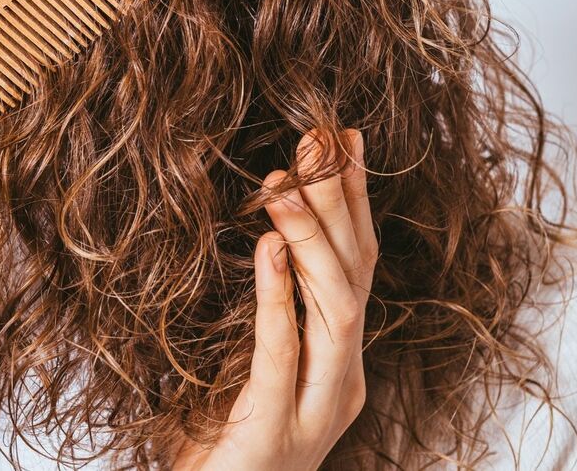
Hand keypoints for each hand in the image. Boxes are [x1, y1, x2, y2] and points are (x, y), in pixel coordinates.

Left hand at [175, 129, 376, 470]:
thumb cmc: (218, 443)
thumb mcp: (249, 365)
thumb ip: (268, 311)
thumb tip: (264, 232)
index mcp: (339, 364)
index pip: (357, 267)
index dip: (355, 202)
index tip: (345, 138)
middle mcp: (341, 382)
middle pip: (355, 276)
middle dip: (341, 201)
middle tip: (321, 136)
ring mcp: (314, 410)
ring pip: (334, 308)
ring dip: (311, 238)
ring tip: (285, 181)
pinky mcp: (274, 429)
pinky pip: (282, 354)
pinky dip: (277, 297)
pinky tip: (267, 247)